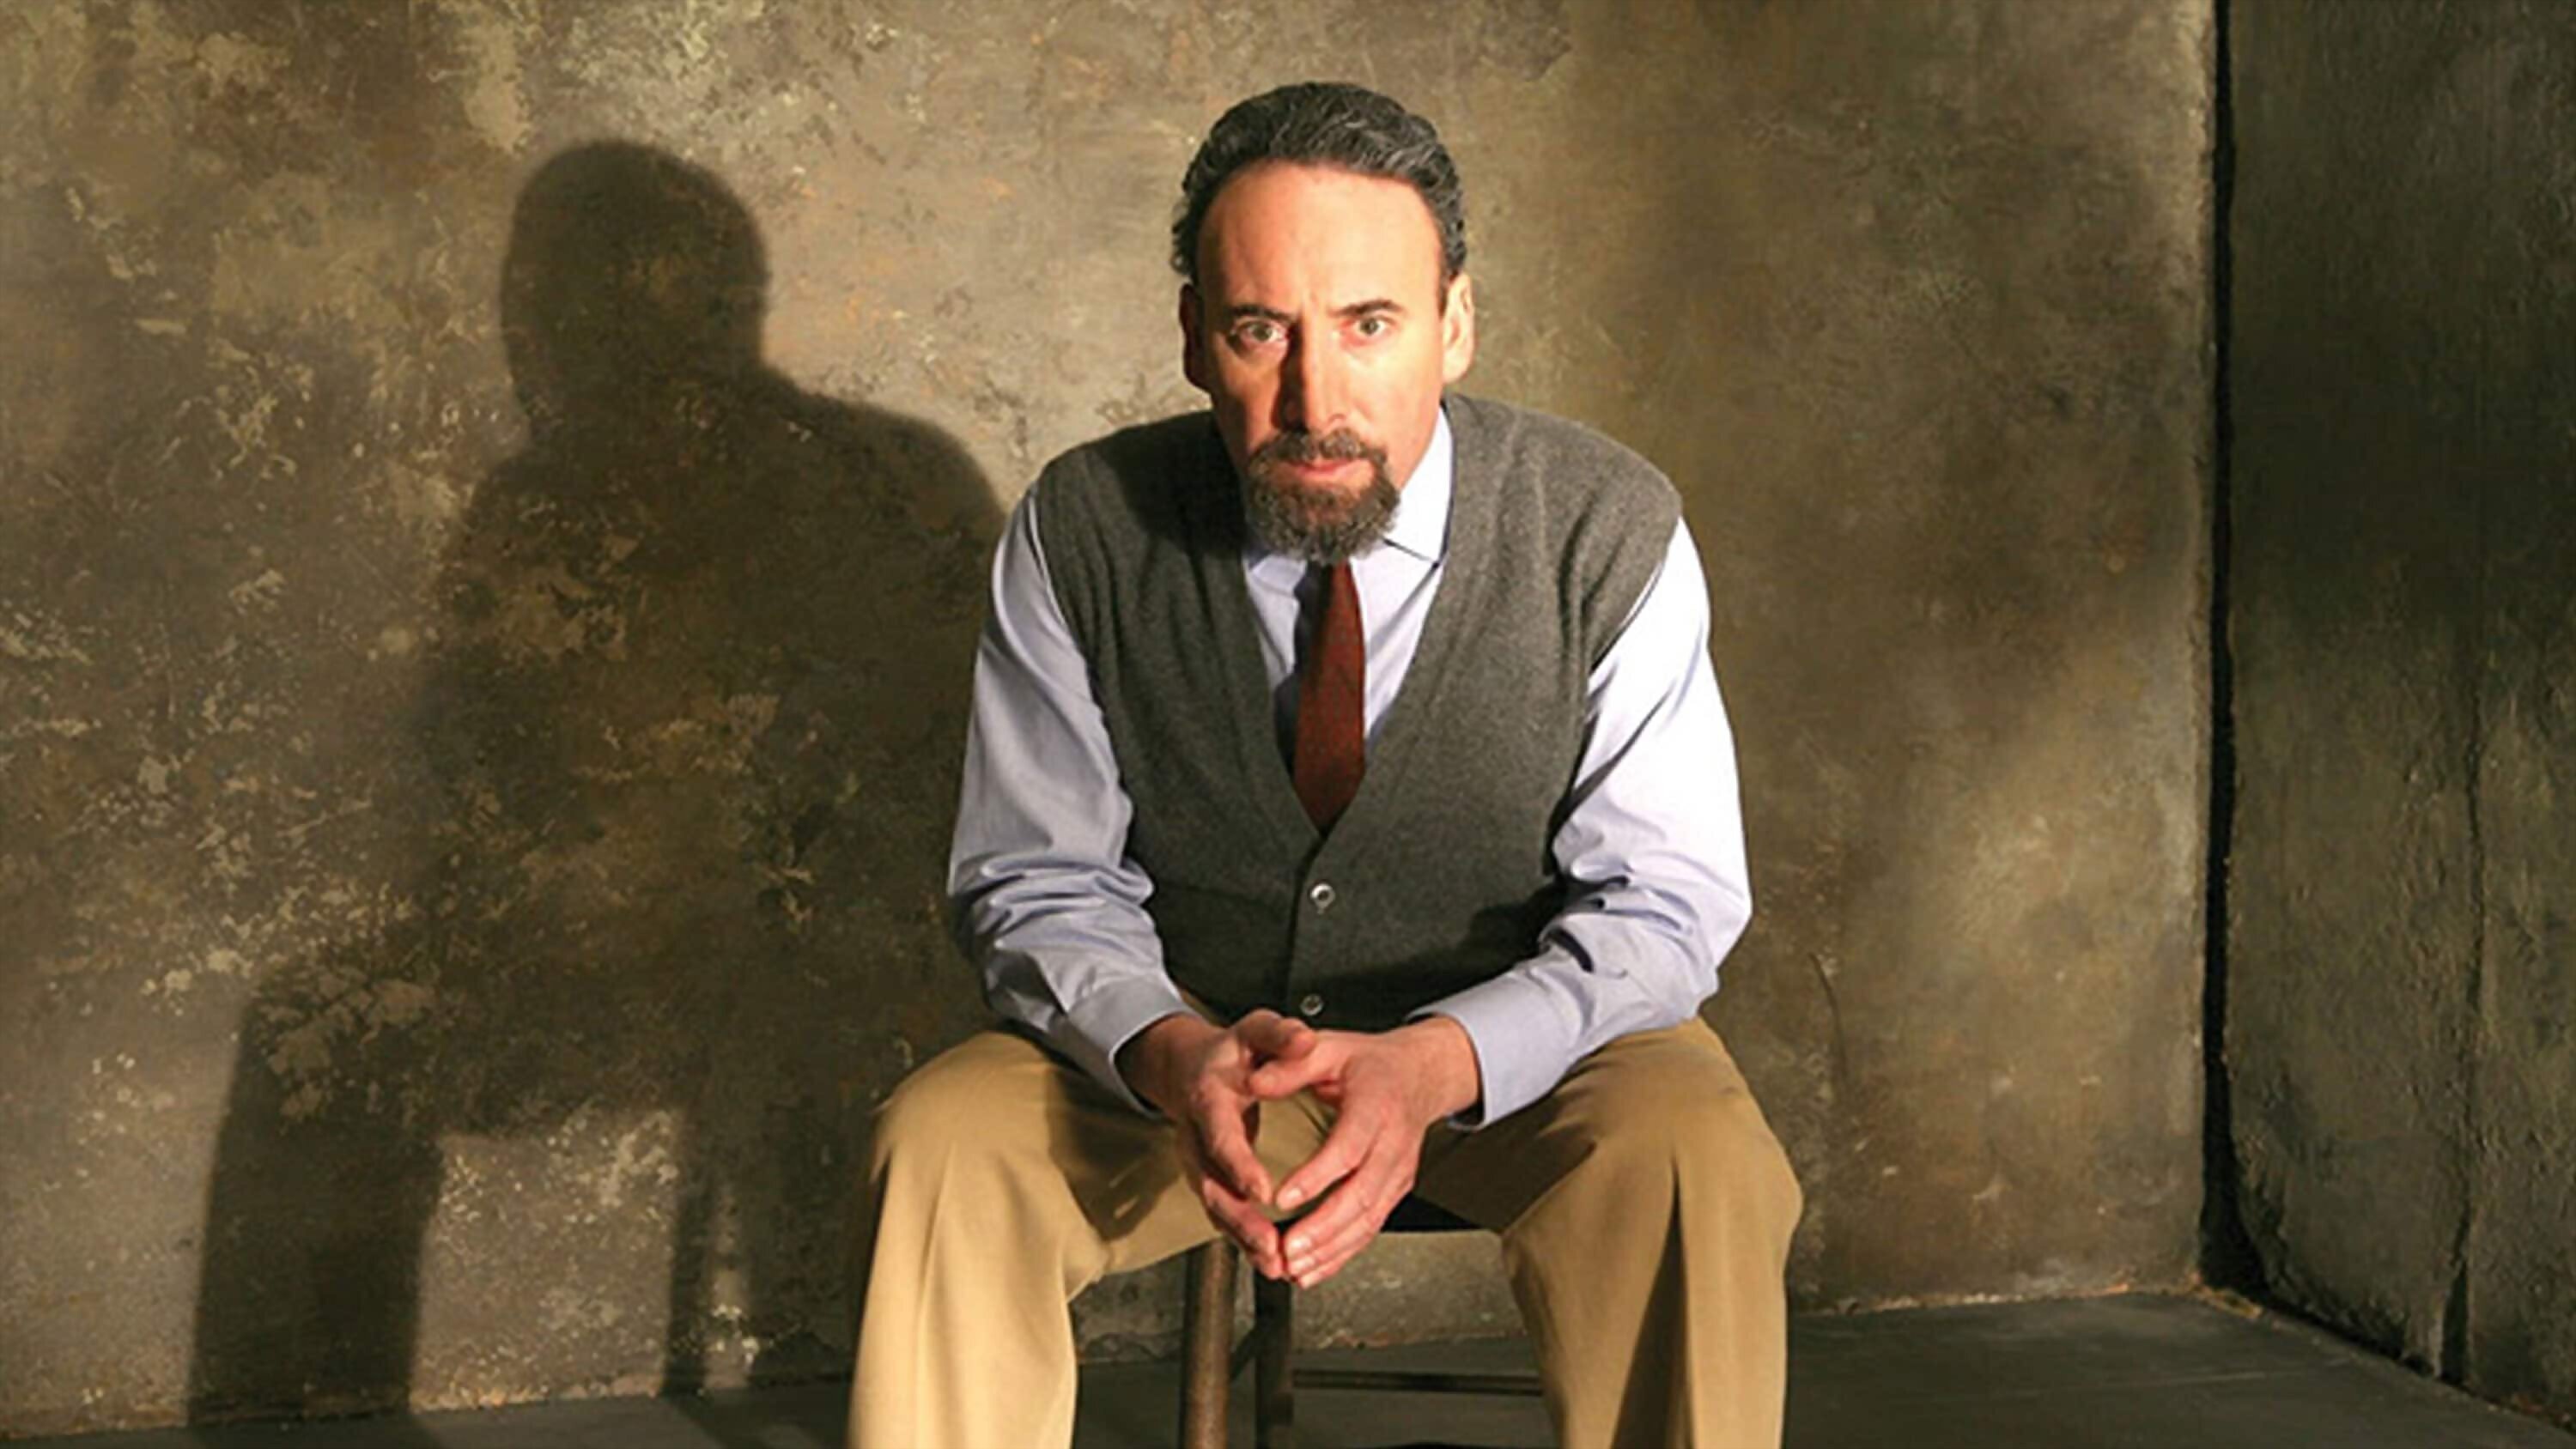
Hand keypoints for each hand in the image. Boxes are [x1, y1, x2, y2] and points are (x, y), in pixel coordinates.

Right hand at [1117, 1009, 1320, 1278]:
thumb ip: (1279, 1036)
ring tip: (1277, 1264)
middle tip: (1272, 1246)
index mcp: (1208, 1100)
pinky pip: (1226, 1216)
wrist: (1193, 1068)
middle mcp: (1196, 1138)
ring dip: (1245, 1240)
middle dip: (1241, 1220)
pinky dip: (1247, 1242)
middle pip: (1212, 1186)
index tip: (1262, 1189)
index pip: (1220, 1136)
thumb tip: (1303, 1039)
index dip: (1238, 1164)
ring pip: (1218, 1209)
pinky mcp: (1212, 1182)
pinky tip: (1273, 1262)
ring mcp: (1200, 1165)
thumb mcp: (1256, 1031)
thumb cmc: (1231, 1051)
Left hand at [1241, 1016, 1480, 1288]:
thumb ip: (1290, 1064)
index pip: (1347, 1148)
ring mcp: (1398, 1171)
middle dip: (1322, 1228)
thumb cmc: (1370, 1062)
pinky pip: (1371, 1227)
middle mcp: (1393, 1144)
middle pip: (1361, 1195)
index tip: (1282, 1198)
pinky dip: (1343, 1253)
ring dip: (1331, 1249)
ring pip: (1368, 1219)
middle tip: (1286, 1250)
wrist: (1420, 1074)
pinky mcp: (1395, 1189)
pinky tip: (1314, 1269)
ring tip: (1294, 1268)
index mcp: (1376, 1106)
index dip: (1316, 1177)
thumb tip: (1253, 1081)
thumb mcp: (1329, 1047)